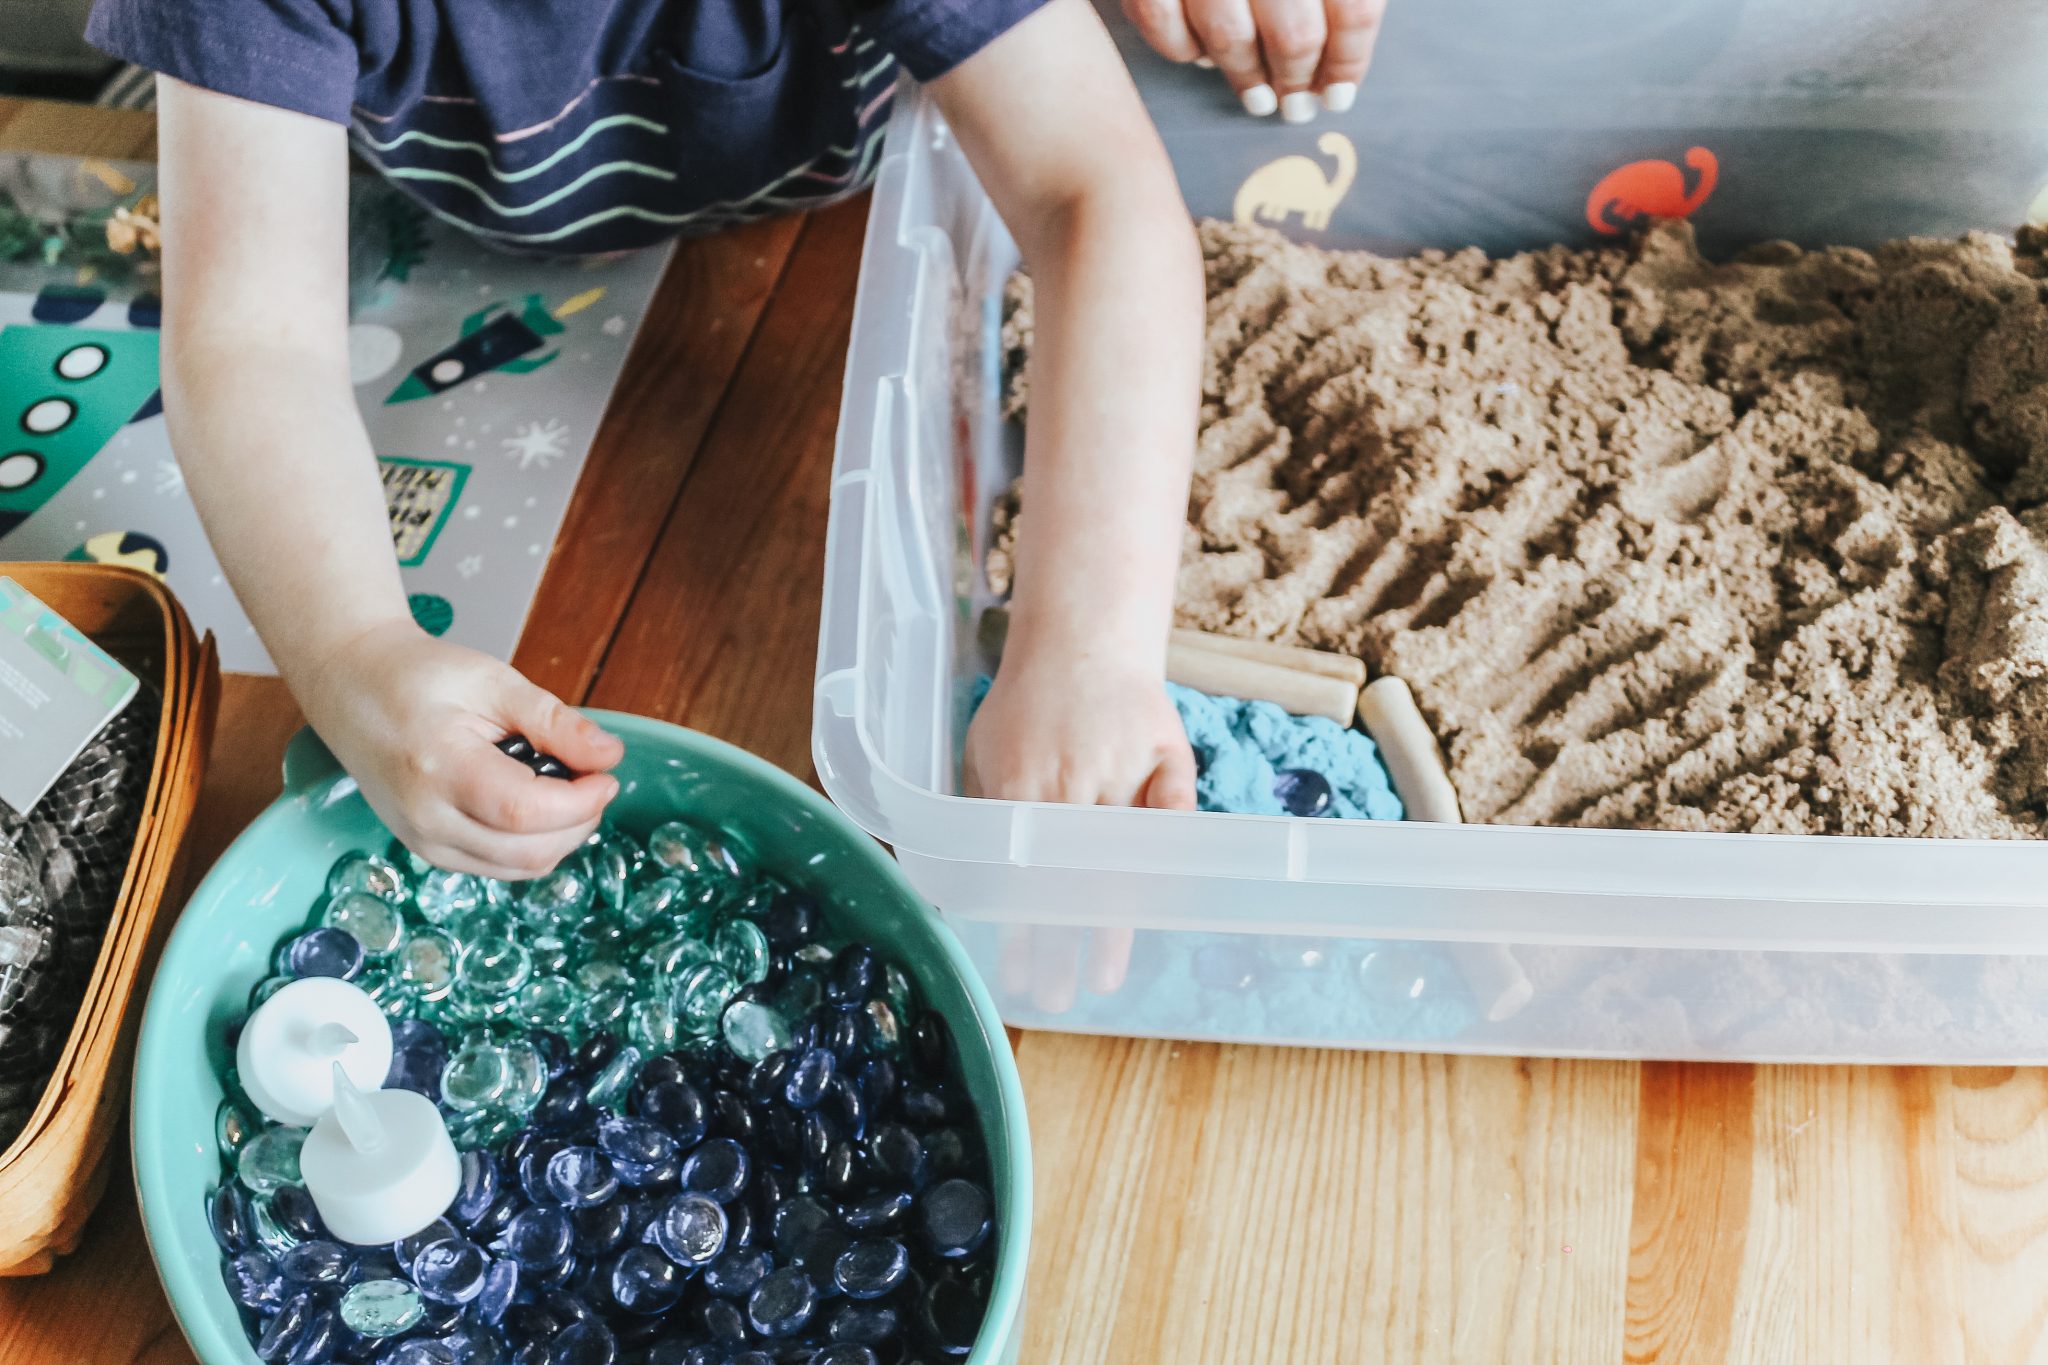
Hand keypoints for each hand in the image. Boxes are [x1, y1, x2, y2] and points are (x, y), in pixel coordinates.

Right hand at [291, 620, 623, 880]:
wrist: (352, 687)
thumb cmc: (416, 676)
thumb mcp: (493, 682)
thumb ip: (553, 721)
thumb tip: (609, 755)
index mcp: (438, 768)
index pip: (525, 812)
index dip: (580, 801)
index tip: (606, 774)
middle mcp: (425, 819)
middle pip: (528, 852)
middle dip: (579, 821)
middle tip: (594, 778)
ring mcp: (423, 842)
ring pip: (519, 868)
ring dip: (561, 837)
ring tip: (567, 787)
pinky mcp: (429, 851)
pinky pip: (499, 867)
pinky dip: (534, 844)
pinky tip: (539, 805)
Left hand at [964, 647, 1197, 1011]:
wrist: (1085, 638)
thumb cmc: (1027, 700)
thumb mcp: (982, 748)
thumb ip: (974, 808)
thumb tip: (957, 876)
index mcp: (1020, 783)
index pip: (1017, 872)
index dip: (1016, 926)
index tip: (1014, 973)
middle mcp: (1072, 784)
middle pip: (1065, 880)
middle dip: (1058, 946)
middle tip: (1055, 995)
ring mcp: (1124, 774)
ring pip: (1119, 864)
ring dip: (1108, 925)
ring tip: (1103, 975)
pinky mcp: (1169, 763)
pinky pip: (1172, 824)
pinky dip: (1164, 866)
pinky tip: (1158, 910)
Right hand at [1124, 0, 1387, 120]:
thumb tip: (1343, 47)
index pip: (1354, 12)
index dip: (1349, 61)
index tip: (1340, 91)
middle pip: (1295, 36)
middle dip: (1297, 80)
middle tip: (1297, 102)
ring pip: (1229, 39)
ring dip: (1246, 78)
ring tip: (1259, 97)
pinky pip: (1160, 22)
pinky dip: (1182, 50)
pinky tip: (1202, 57)